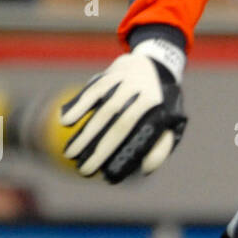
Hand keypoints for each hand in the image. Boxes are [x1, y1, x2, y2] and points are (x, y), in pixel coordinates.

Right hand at [60, 47, 185, 181]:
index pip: (129, 129)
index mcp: (155, 103)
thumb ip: (161, 146)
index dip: (112, 150)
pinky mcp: (112, 73)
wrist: (157, 65)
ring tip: (69, 152)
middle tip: (82, 170)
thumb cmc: (161, 105)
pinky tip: (65, 121)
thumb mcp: (172, 125)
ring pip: (100, 106)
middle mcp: (139, 89)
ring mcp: (124, 79)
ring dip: (83, 130)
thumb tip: (145, 168)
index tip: (100, 172)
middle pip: (113, 120)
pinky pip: (93, 90)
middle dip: (95, 147)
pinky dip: (78, 105)